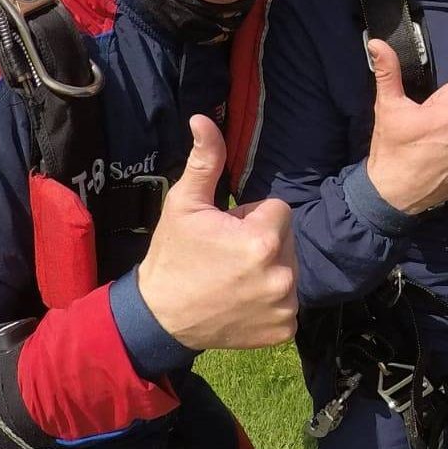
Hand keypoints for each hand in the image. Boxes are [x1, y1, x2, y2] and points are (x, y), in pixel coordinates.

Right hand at [137, 116, 297, 349]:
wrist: (158, 318)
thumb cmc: (172, 256)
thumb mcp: (184, 205)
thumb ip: (205, 161)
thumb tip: (203, 119)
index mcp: (263, 241)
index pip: (279, 210)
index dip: (252, 217)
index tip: (226, 233)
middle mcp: (282, 275)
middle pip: (287, 239)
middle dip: (263, 241)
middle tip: (227, 256)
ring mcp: (285, 306)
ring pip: (289, 268)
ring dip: (268, 269)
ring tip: (232, 279)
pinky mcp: (284, 329)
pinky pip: (288, 302)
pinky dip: (270, 302)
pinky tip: (242, 303)